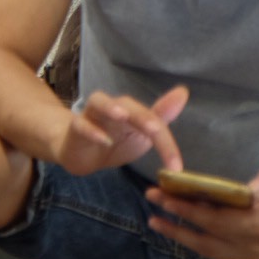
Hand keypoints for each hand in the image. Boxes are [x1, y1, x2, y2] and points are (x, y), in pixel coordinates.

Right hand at [54, 87, 188, 178]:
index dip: (166, 142)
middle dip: (143, 116)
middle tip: (156, 131)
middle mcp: (112, 108)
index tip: (176, 166)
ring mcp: (92, 116)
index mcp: (131, 111)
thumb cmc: (114, 140)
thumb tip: (182, 92)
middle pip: (127, 104)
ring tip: (121, 115)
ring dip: (110, 106)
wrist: (81, 153)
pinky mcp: (75, 128)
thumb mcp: (141, 135)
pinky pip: (80, 124)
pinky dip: (91, 130)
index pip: (152, 120)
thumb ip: (160, 117)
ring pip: (98, 101)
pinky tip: (103, 140)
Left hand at [147, 162, 258, 258]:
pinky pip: (215, 252)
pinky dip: (193, 242)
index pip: (216, 219)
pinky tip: (175, 229)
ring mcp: (251, 254)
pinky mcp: (247, 256)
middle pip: (208, 234)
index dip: (187, 209)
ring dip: (180, 235)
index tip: (163, 194)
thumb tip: (253, 189)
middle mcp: (255, 245)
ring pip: (208, 249)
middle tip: (152, 197)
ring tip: (155, 221)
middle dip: (176, 217)